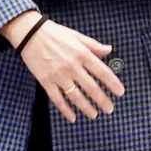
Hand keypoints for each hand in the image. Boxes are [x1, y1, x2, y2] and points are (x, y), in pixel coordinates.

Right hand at [2, 11, 124, 121]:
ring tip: (94, 115)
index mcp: (82, 54)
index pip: (102, 72)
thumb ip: (93, 45)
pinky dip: (65, 110)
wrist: (29, 34)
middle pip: (91, 88)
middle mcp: (72, 66)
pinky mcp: (46, 81)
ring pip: (76, 96)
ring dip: (86, 107)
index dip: (113, 83)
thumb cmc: (55, 33)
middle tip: (110, 109)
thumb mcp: (76, 35)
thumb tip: (109, 50)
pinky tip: (72, 117)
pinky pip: (57, 99)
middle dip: (102, 100)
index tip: (120, 92)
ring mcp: (59, 75)